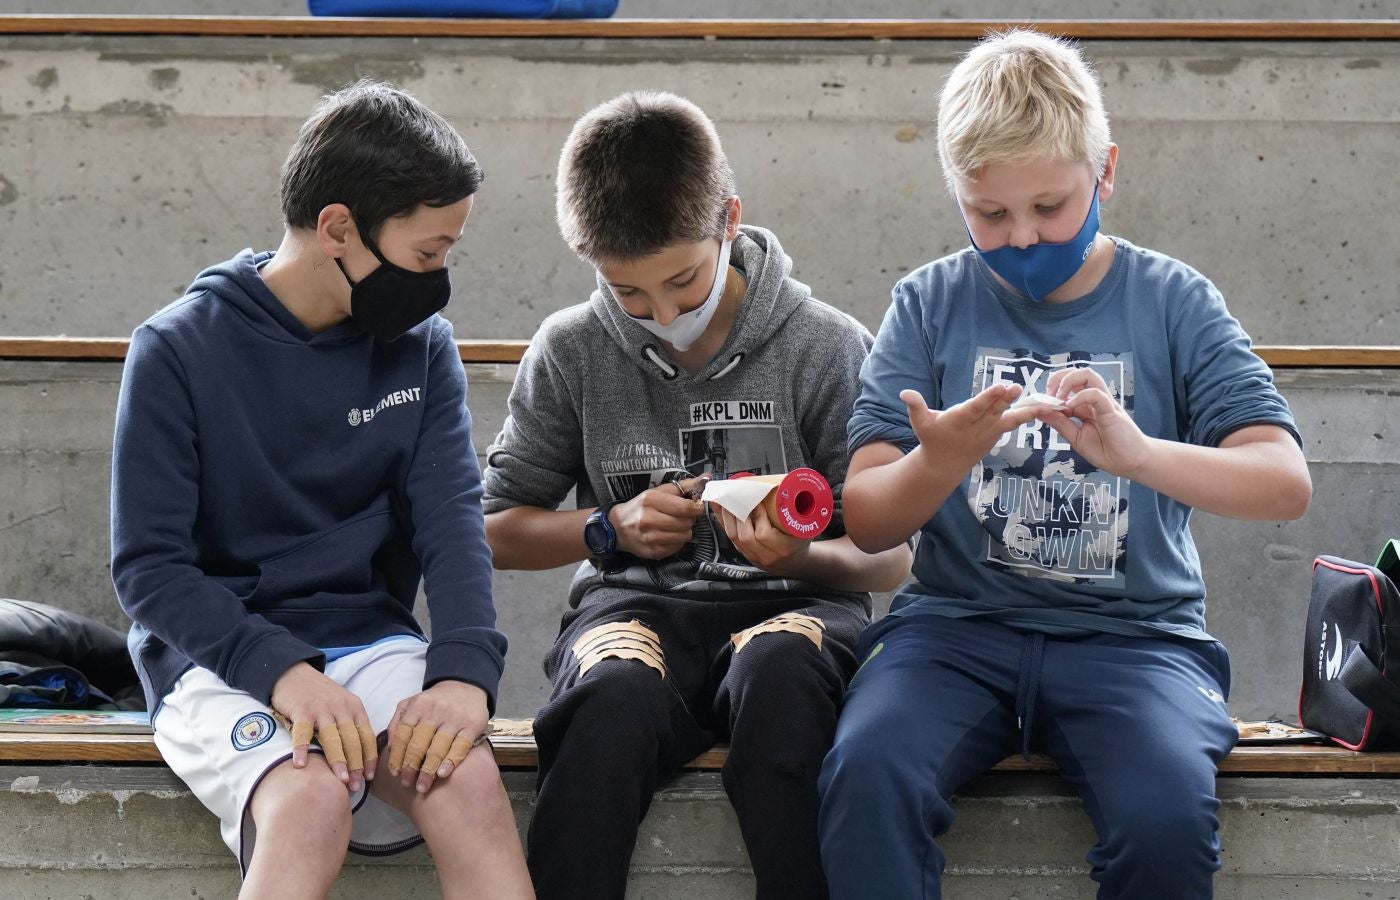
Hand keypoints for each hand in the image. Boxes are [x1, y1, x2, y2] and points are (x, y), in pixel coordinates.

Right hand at [270, 661, 377, 791]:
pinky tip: (301, 765)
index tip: (370, 777)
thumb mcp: (341, 705)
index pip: (367, 736)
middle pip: (352, 740)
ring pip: (333, 739)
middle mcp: (341, 708)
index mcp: (355, 708)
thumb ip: (350, 726)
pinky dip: (302, 749)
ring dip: (338, 761)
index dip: (369, 758)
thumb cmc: (320, 695)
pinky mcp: (302, 711)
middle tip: (356, 786)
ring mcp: (322, 710)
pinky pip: (303, 733)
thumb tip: (357, 758)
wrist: (294, 673)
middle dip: (356, 765)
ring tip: (340, 780)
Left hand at [385, 680, 490, 794]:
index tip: (395, 774)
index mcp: (418, 706)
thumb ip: (397, 722)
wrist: (466, 686)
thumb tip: (390, 748)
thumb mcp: (412, 703)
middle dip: (410, 767)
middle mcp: (435, 711)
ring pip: (437, 748)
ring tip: (422, 786)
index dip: (397, 756)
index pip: (403, 735)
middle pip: (418, 744)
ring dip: (428, 770)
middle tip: (407, 784)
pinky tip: (442, 774)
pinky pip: (460, 746)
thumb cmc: (435, 701)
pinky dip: (450, 761)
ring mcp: (455, 719)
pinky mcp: (472, 726)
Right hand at [610, 481, 704, 558]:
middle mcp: (649, 519)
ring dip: (684, 530)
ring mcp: (650, 538)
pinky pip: (678, 547)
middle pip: (687, 522)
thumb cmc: (641, 506)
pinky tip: (668, 535)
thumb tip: (707, 477)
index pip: (685, 507)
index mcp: (650, 500)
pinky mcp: (653, 552)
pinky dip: (677, 541)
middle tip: (681, 516)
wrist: (617, 527)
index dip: (696, 507)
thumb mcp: (658, 491)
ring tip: (674, 525)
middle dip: (689, 518)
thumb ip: (684, 485)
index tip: (695, 506)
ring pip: (685, 535)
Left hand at [714, 503, 809, 574]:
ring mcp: (754, 557)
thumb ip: (803, 509)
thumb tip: (790, 484)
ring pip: (734, 538)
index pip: (764, 534)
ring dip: (727, 516)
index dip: (758, 516)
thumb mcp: (807, 528)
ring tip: (726, 500)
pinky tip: (721, 510)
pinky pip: (730, 538)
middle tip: (736, 496)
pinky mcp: (745, 554)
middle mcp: (767, 556)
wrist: (796, 563)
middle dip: (738, 514)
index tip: (755, 500)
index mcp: (784, 549)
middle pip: (745, 536)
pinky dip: (724, 522)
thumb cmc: (801, 542)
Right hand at [901, 384, 1044, 469]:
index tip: (1000, 388)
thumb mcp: (920, 423)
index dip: (989, 398)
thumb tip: (904, 392)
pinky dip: (1027, 415)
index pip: (976, 407)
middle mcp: (976, 427)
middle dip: (1006, 400)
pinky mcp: (996, 435)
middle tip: (1018, 387)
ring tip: (1043, 404)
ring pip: (1009, 419)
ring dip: (1025, 411)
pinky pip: (1014, 423)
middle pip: (994, 411)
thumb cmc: (931, 438)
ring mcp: (989, 433)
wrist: (944, 465)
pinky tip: (1043, 406)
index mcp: (959, 420)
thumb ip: (915, 406)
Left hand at [1040, 366, 1150, 475]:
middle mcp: (1094, 400)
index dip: (1050, 390)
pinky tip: (1069, 406)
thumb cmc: (1107, 451)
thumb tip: (1040, 410)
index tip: (1039, 403)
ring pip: (1088, 375)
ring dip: (1068, 381)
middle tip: (1047, 395)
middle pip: (1077, 373)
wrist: (1131, 463)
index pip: (1067, 385)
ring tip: (1058, 397)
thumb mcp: (1076, 438)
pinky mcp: (1111, 410)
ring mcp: (1103, 403)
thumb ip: (1060, 423)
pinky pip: (1096, 394)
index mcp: (1085, 406)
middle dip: (1057, 378)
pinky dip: (1080, 396)